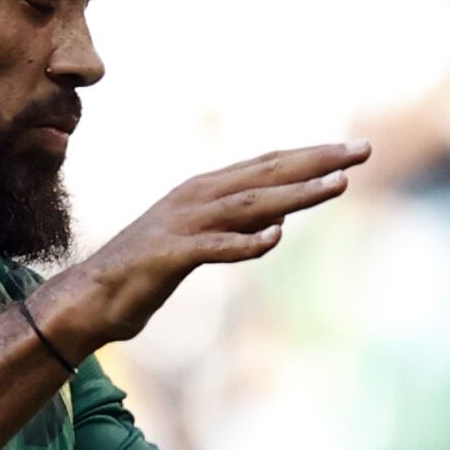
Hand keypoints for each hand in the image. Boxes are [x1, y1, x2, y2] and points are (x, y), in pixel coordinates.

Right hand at [44, 141, 370, 348]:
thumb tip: (275, 223)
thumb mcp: (197, 241)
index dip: (310, 156)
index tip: (351, 150)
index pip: (266, 166)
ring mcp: (181, 225)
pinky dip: (243, 243)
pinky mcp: (168, 256)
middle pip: (265, 174)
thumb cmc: (144, 272)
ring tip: (337, 186)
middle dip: (316, 161)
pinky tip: (274, 239)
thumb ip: (233, 226)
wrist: (89, 299)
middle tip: (361, 151)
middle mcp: (195, 198)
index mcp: (202, 191)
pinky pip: (213, 248)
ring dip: (295, 195)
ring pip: (248, 205)